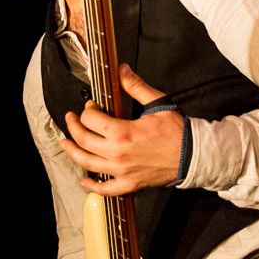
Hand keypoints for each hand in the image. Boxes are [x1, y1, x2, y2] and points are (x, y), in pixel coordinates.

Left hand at [60, 64, 183, 194]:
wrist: (193, 155)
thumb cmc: (176, 130)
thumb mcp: (157, 103)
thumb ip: (135, 86)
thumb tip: (122, 69)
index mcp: (123, 132)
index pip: (91, 120)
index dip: (87, 110)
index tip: (91, 106)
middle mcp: (117, 154)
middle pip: (84, 140)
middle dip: (73, 127)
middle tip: (70, 119)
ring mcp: (121, 172)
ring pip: (87, 163)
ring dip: (73, 152)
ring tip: (65, 143)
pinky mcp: (129, 185)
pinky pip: (105, 190)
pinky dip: (91, 186)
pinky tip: (83, 180)